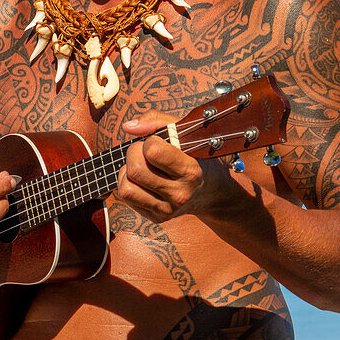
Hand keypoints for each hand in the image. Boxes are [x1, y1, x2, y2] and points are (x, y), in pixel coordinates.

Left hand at [115, 111, 233, 222]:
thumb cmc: (196, 156)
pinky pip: (126, 198)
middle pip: (135, 170)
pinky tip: (142, 179)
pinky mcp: (158, 218)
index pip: (152, 152)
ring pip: (125, 188)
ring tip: (143, 166)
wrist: (213, 192)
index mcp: (190, 171)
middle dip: (134, 154)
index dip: (150, 141)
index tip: (158, 142)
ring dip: (128, 171)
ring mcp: (168, 209)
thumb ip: (157, 121)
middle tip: (146, 152)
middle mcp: (180, 194)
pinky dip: (128, 184)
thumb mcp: (186, 132)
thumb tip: (127, 127)